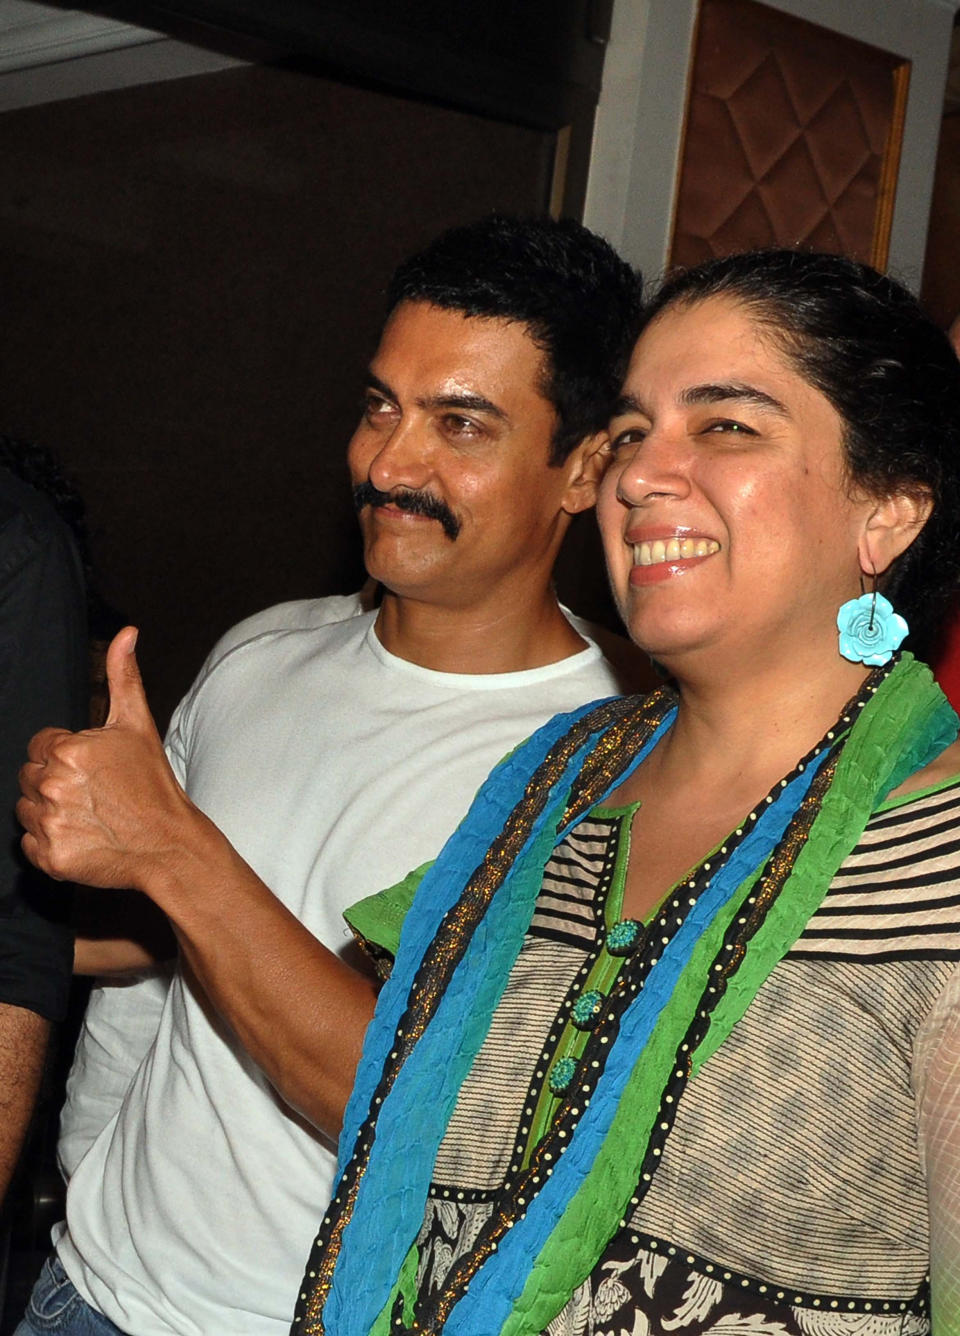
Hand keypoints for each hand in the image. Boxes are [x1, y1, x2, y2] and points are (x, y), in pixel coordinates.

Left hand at [17, 627, 193, 890]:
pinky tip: (81, 837)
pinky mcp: (49, 856)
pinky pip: (28, 843)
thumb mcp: (138, 725)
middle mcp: (52, 785)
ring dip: (48, 812)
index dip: (65, 754)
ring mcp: (49, 823)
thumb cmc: (154, 784)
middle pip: (29, 776)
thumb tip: (127, 633)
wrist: (169, 843)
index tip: (92, 769)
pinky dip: (49, 843)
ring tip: (88, 815)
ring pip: (25, 809)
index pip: (40, 745)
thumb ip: (123, 676)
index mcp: (68, 750)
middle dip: (53, 782)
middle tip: (93, 793)